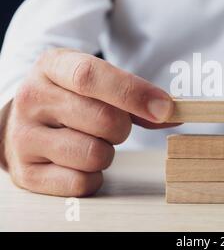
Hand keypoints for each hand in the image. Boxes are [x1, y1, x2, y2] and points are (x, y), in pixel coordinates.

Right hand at [1, 48, 175, 196]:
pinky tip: (80, 162)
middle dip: (122, 127)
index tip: (164, 108)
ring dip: (106, 153)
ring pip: (94, 155)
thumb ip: (134, 96)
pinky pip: (81, 182)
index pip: (91, 76)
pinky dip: (93, 176)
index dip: (133, 93)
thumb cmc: (72, 97)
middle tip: (112, 125)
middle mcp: (32, 98)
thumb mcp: (96, 82)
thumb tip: (173, 114)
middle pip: (103, 119)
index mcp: (53, 66)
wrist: (26, 118)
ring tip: (91, 140)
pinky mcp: (26, 173)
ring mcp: (24, 137)